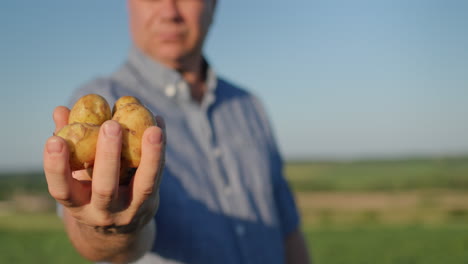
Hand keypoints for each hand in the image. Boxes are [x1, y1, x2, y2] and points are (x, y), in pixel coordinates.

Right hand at [43, 106, 164, 233]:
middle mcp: (103, 212)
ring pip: (142, 185)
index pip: (62, 190)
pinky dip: (160, 150)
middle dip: (108, 156)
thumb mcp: (76, 177)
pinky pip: (158, 175)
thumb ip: (69, 146)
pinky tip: (159, 124)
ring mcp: (130, 210)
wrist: (120, 229)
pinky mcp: (151, 202)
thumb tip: (61, 111)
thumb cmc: (90, 191)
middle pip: (105, 188)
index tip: (54, 140)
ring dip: (149, 156)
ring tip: (152, 129)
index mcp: (78, 205)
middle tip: (110, 125)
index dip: (56, 167)